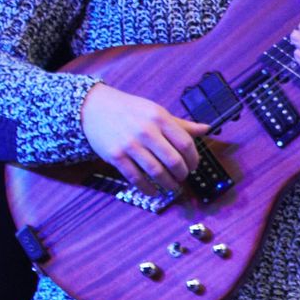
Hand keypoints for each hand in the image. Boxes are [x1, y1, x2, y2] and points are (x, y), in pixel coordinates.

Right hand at [81, 83, 210, 194]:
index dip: (194, 160)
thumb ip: (181, 124)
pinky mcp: (115, 156)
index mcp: (159, 118)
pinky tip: (154, 192)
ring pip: (157, 172)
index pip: (186, 144)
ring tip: (171, 186)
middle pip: (174, 161)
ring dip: (168, 184)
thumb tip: (206, 129)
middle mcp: (146, 131)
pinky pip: (136, 178)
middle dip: (182, 174)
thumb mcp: (156, 111)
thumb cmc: (130, 110)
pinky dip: (148, 189)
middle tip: (182, 177)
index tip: (193, 166)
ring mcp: (130, 145)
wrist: (93, 108)